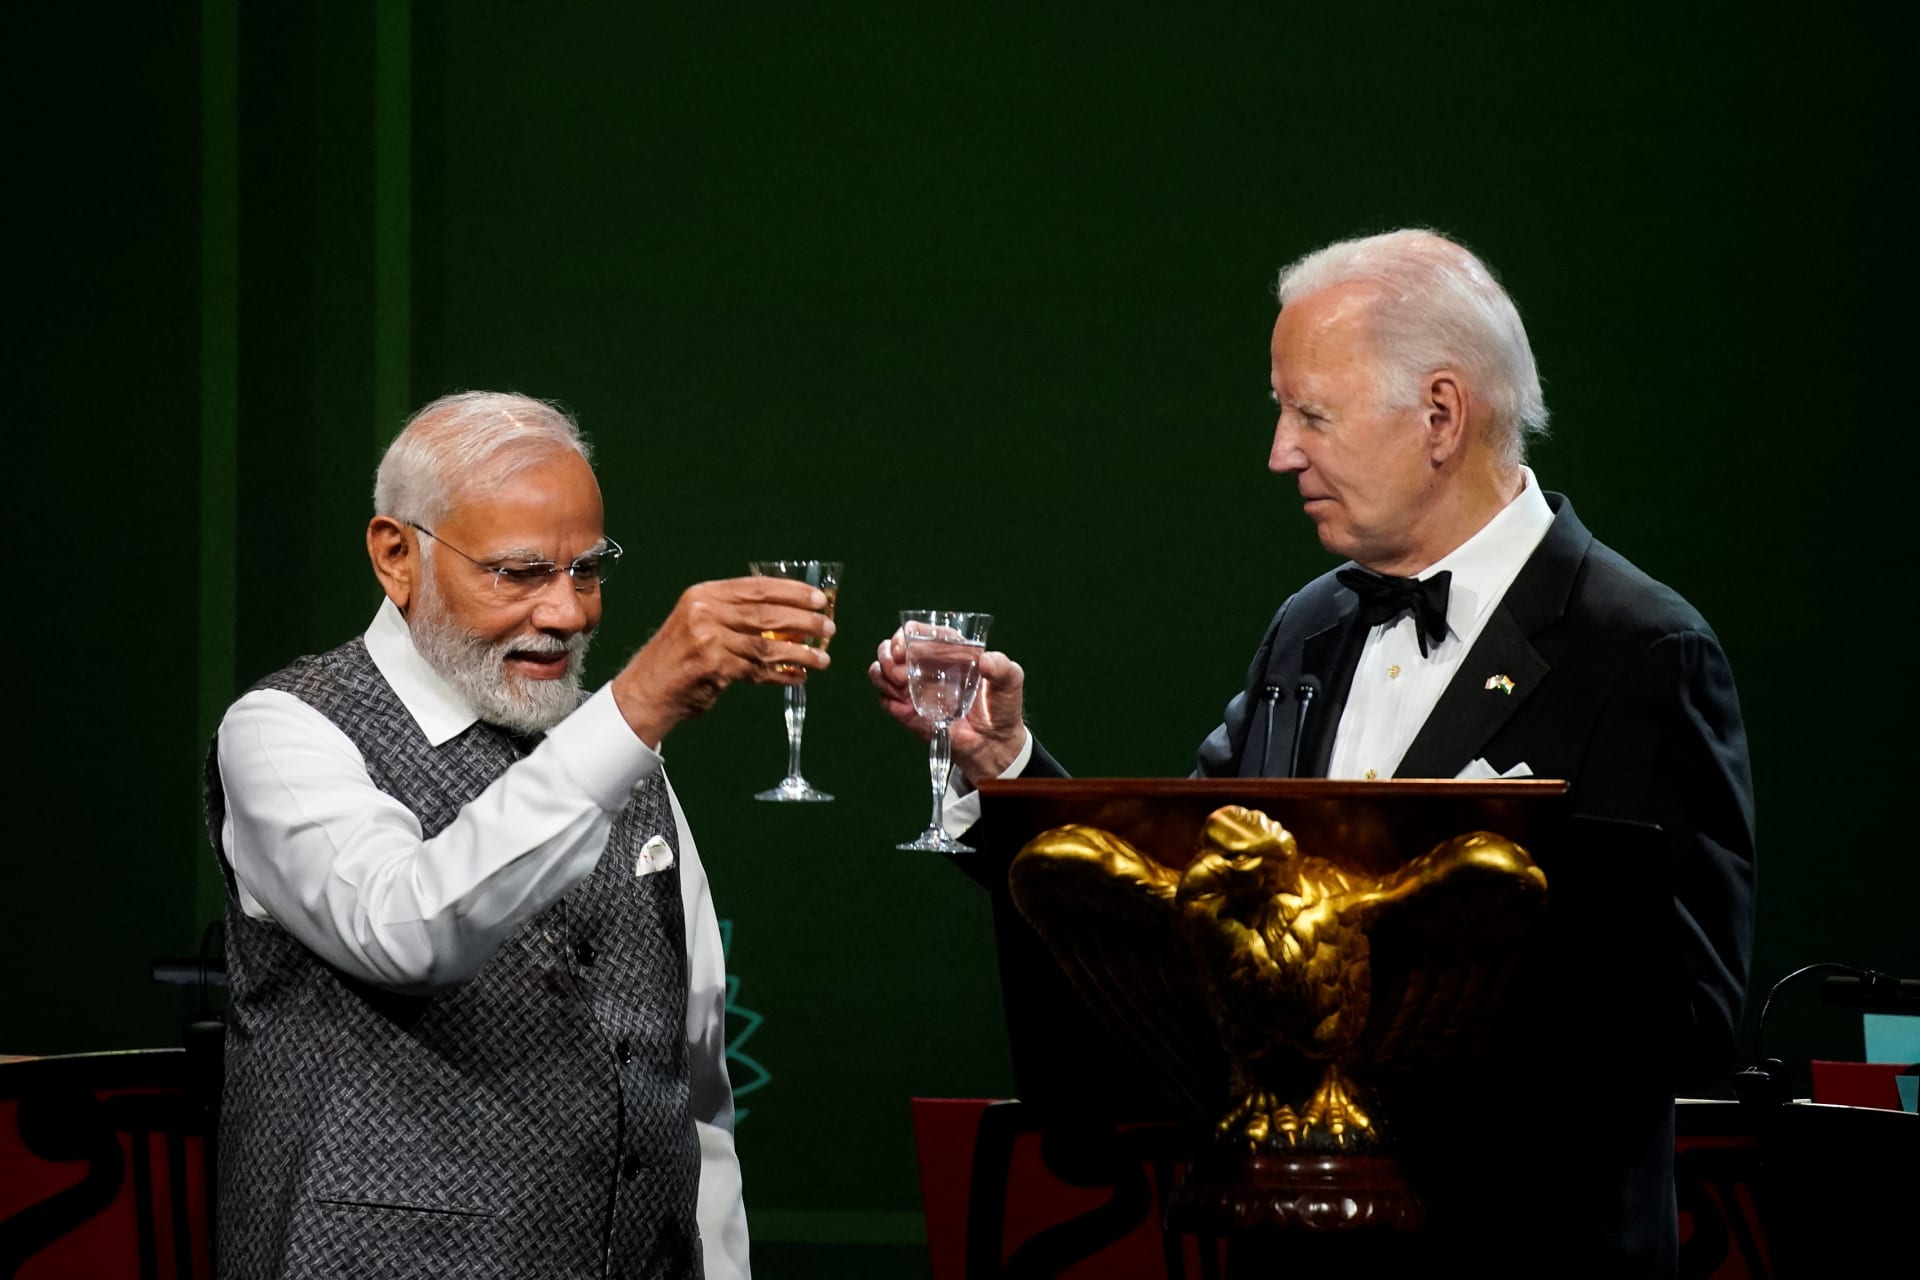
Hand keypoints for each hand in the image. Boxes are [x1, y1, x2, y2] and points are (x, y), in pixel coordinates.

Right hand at [613, 577, 832, 745]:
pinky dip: (783, 674)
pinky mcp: (715, 668)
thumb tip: (789, 614)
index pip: (757, 587)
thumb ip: (736, 614)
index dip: (792, 591)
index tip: (818, 598)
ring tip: (823, 658)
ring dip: (801, 652)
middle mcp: (706, 613)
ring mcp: (710, 640)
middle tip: (829, 626)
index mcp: (705, 595)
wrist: (648, 689)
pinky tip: (800, 676)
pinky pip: (759, 671)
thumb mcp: (700, 621)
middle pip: (767, 613)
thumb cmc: (679, 655)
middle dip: (804, 620)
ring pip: (768, 644)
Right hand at [868, 630, 1026, 786]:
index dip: (904, 634)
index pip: (917, 631)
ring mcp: (913, 687)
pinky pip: (884, 699)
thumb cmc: (1002, 706)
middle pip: (890, 648)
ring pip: (880, 670)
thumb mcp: (1010, 681)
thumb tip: (985, 661)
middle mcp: (925, 665)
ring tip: (901, 688)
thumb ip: (1003, 667)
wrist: (993, 743)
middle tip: (899, 672)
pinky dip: (888, 700)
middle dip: (887, 655)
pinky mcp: (907, 710)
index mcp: (946, 649)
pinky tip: (905, 708)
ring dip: (882, 676)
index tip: (903, 648)